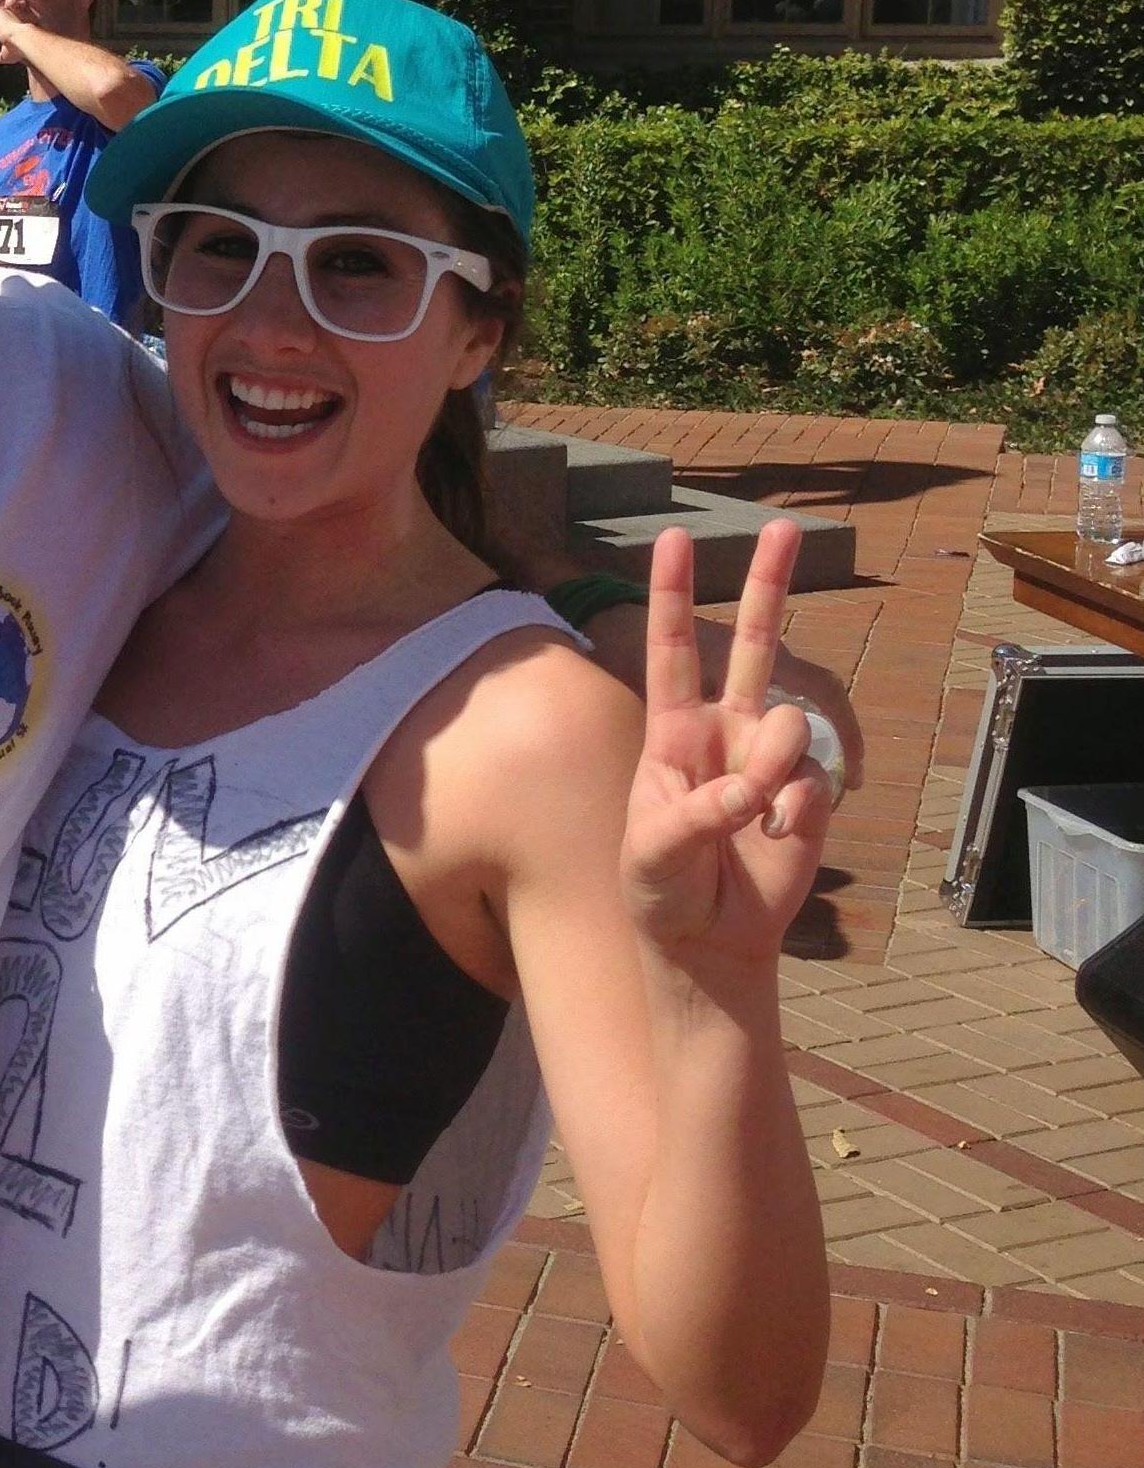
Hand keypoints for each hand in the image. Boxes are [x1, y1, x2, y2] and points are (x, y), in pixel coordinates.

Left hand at [622, 521, 830, 976]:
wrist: (708, 940)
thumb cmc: (662, 888)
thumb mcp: (653, 854)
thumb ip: (696, 814)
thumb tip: (751, 789)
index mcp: (673, 732)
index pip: (672, 651)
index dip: (675, 595)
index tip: (676, 538)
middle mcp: (726, 731)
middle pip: (754, 645)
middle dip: (769, 584)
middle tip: (786, 526)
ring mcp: (771, 760)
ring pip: (790, 725)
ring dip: (769, 770)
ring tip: (745, 817)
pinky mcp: (809, 796)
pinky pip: (813, 786)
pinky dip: (794, 816)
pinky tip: (773, 841)